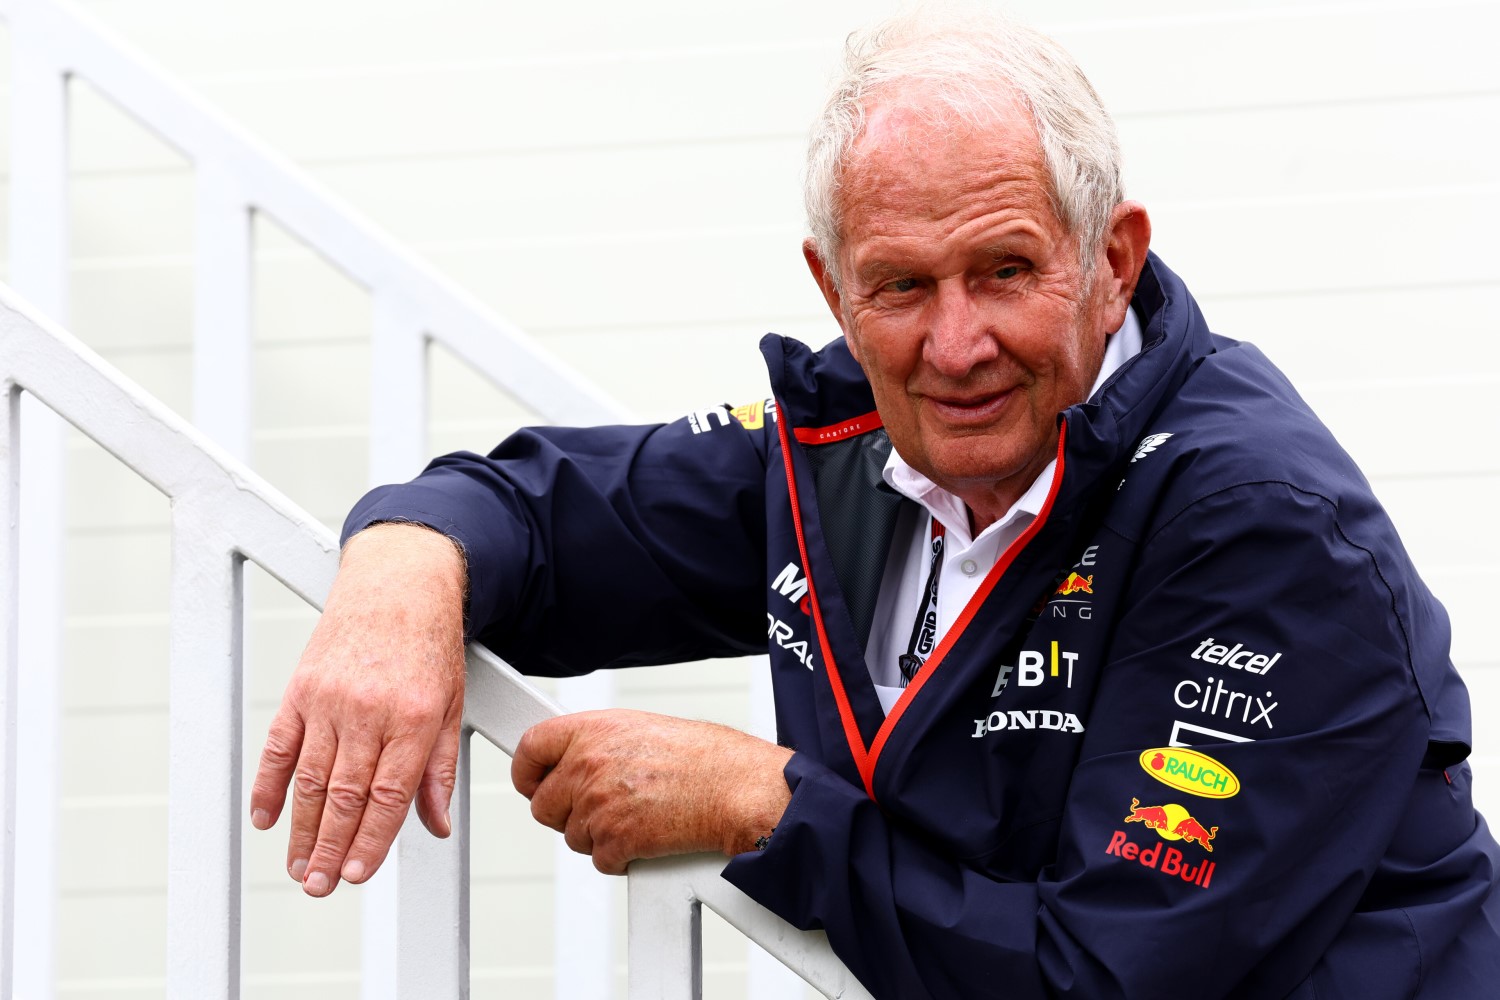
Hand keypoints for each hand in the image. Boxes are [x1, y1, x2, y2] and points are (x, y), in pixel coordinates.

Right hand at [249, 522, 467, 895]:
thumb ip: (440, 769)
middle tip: (319, 887)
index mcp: (415, 719)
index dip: (370, 841)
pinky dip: (268, 786)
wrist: (399, 584)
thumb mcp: (452, 706)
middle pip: (345, 795)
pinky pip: (279, 746)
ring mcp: (330, 700)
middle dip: (331, 849)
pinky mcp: (301, 690)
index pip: (388, 795)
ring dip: (302, 829)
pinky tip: (266, 820)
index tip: (357, 875)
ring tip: (299, 867)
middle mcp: (370, 712)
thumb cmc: (430, 647)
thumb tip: (435, 825)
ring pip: (310, 779)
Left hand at [512, 710, 793, 874]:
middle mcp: (587, 765)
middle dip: (567, 813)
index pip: (531, 749)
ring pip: (573, 837)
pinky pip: (600, 860)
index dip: (527, 772)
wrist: (736, 788)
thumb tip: (580, 762)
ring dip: (599, 835)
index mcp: (593, 730)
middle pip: (543, 805)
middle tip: (600, 809)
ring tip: (638, 816)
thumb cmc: (705, 758)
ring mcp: (598, 805)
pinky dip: (622, 857)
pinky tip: (648, 836)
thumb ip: (602, 745)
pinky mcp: (614, 840)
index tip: (532, 783)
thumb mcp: (643, 728)